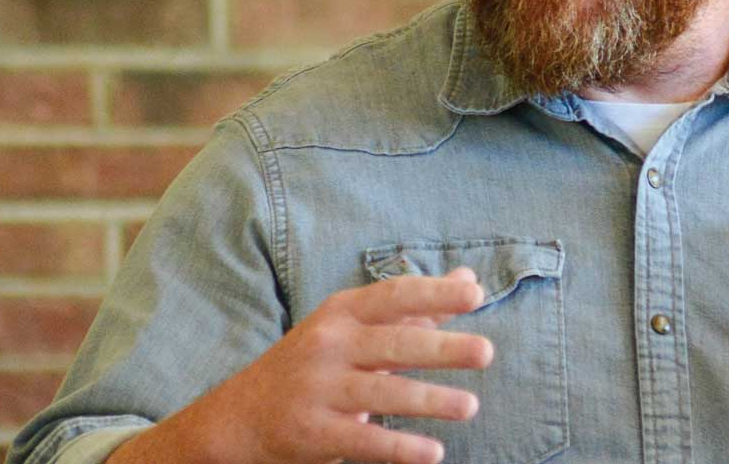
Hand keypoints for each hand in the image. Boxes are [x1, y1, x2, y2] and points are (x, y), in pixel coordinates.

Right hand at [111, 266, 492, 463]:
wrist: (240, 415)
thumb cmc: (316, 361)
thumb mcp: (354, 324)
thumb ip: (412, 306)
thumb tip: (470, 281)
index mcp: (342, 311)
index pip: (394, 295)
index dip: (434, 294)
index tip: (475, 296)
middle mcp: (328, 343)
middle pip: (393, 344)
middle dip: (442, 349)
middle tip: (487, 352)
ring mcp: (317, 388)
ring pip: (381, 394)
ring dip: (429, 401)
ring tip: (470, 407)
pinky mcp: (311, 431)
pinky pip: (362, 440)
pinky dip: (399, 448)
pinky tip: (433, 452)